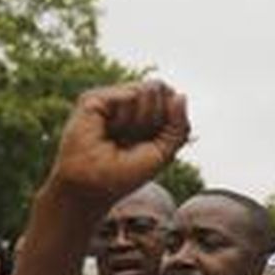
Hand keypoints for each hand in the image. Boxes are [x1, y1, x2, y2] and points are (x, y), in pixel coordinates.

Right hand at [46, 81, 189, 214]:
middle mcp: (129, 102)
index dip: (170, 120)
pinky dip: (125, 117)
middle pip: (163, 90)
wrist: (93, 185)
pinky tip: (109, 129)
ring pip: (148, 90)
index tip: (151, 144)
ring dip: (140, 121)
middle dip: (155, 120)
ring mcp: (112, 98)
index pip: (173, 98)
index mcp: (147, 113)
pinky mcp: (96, 97)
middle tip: (132, 141)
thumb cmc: (125, 174)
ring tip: (119, 135)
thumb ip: (179, 127)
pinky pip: (130, 94)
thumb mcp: (164, 153)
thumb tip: (180, 96)